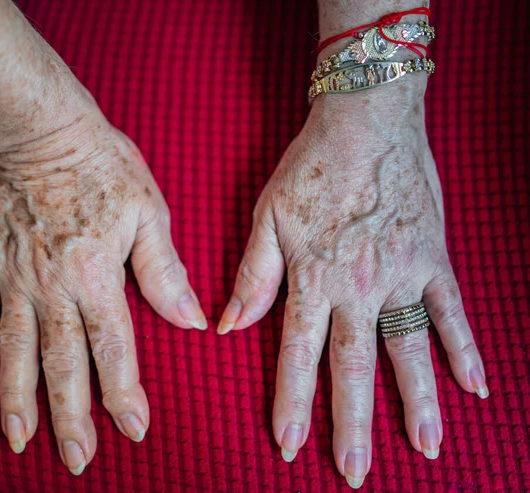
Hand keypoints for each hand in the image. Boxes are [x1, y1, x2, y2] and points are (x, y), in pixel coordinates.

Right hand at [0, 109, 206, 473]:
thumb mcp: (150, 214)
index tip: (133, 429)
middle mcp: (53, 286)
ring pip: (14, 351)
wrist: (48, 132)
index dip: (124, 393)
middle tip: (77, 459)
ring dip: (18, 400)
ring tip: (20, 441)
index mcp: (98, 276)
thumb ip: (166, 273)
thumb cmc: (106, 169)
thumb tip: (191, 320)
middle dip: (71, 417)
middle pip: (63, 364)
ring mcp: (15, 278)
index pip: (113, 349)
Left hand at [218, 79, 487, 486]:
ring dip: (418, 401)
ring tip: (428, 448)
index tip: (290, 446)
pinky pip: (452, 311)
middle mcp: (359, 286)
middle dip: (353, 423)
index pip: (299, 354)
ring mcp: (402, 274)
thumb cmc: (311, 167)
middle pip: (355, 366)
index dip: (293, 403)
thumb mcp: (267, 217)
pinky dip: (465, 349)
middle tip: (355, 472)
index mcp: (314, 278)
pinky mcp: (433, 257)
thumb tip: (229, 327)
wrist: (366, 122)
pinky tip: (477, 387)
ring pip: (409, 349)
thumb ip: (252, 275)